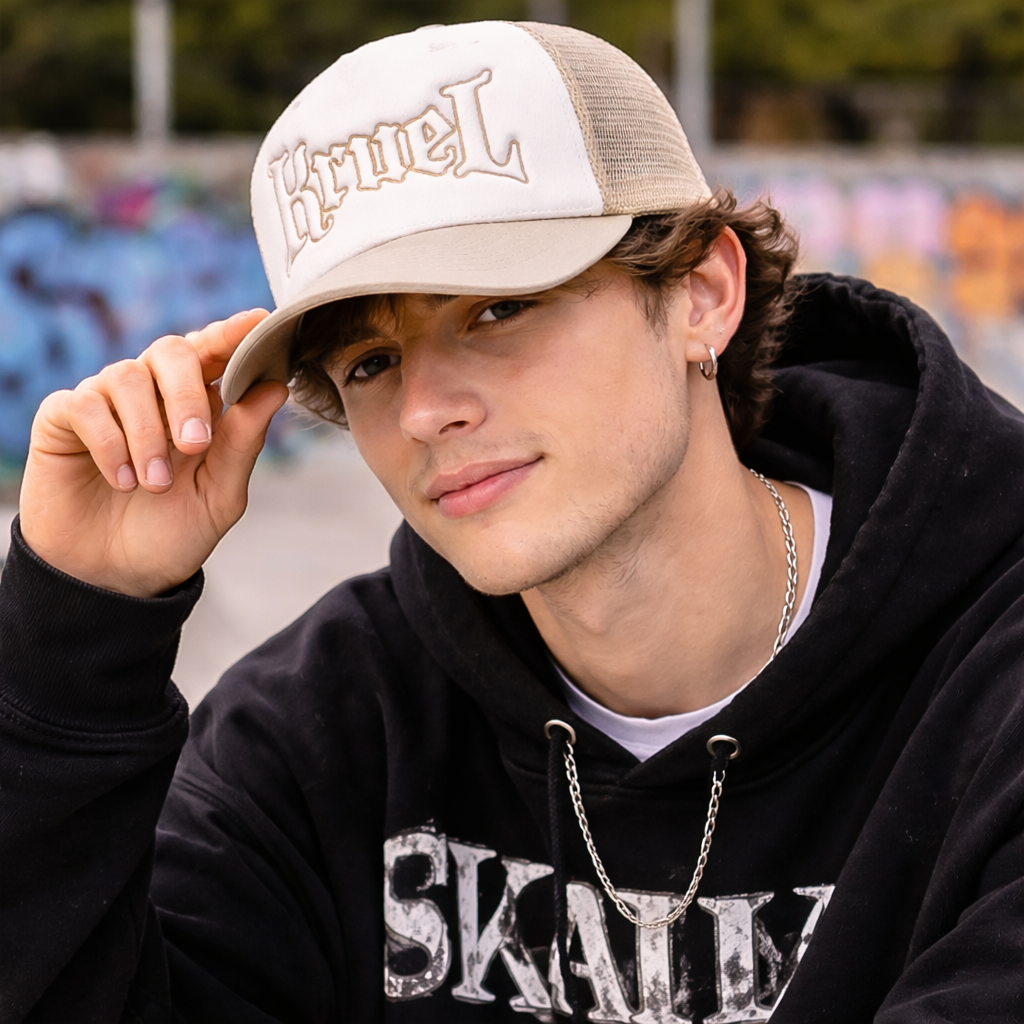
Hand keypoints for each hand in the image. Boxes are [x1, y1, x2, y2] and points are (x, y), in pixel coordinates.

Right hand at [19, 310, 288, 596]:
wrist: (114, 577)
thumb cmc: (172, 533)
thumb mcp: (219, 496)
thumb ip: (243, 443)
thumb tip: (275, 388)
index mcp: (199, 404)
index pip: (217, 353)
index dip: (235, 333)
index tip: (258, 322)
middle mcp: (154, 392)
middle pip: (172, 351)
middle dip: (187, 394)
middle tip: (194, 445)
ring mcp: (108, 400)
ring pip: (128, 378)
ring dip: (147, 435)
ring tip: (155, 484)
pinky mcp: (64, 417)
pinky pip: (86, 405)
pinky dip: (110, 444)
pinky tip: (123, 480)